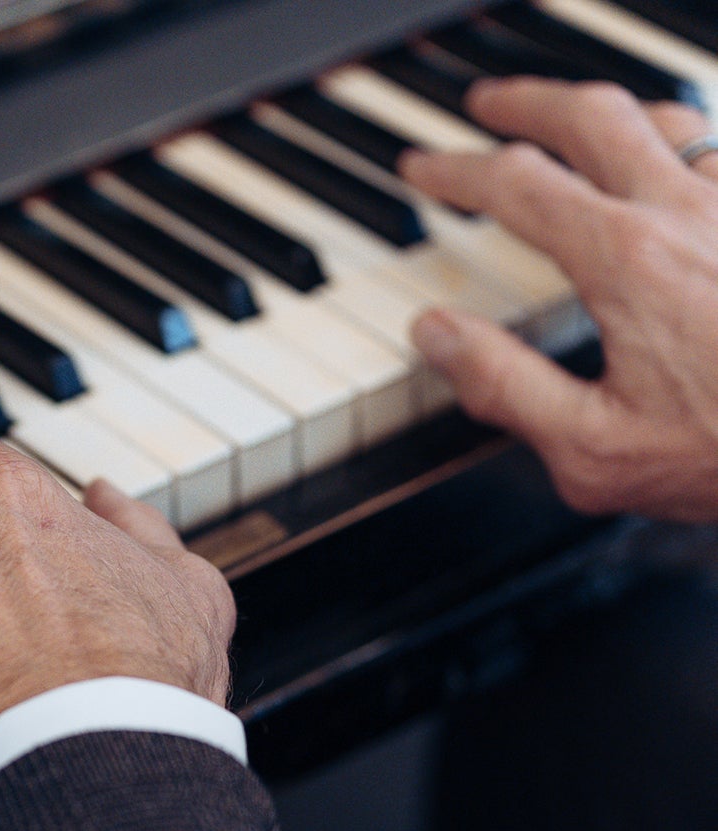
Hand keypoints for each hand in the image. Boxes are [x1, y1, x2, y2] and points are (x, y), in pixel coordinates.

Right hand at [400, 76, 717, 520]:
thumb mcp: (593, 449)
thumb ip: (505, 386)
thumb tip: (436, 335)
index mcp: (626, 263)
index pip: (517, 187)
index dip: (455, 171)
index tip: (422, 168)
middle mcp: (687, 213)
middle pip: (593, 116)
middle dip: (526, 102)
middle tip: (486, 105)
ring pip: (668, 116)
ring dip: (605, 109)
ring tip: (570, 122)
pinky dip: (679, 143)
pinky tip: (670, 167)